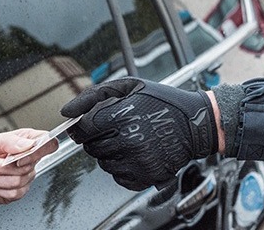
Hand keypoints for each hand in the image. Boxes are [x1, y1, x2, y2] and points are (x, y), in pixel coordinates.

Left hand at [61, 77, 217, 190]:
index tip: (92, 124)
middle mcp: (130, 140)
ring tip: (130, 140)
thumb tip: (66, 112)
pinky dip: (123, 167)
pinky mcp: (146, 176)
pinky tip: (137, 153)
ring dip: (110, 152)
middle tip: (118, 129)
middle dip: (99, 137)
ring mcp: (138, 161)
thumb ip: (94, 95)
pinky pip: (118, 176)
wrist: (197, 125)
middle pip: (91, 147)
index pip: (84, 129)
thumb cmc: (164, 102)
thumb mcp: (131, 86)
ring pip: (103, 163)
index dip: (84, 126)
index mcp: (124, 115)